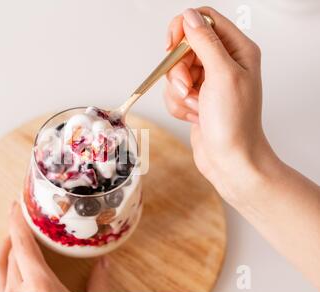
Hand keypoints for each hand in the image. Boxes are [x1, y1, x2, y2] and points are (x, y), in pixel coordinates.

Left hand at [0, 201, 108, 291]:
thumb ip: (99, 283)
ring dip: (3, 251)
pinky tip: (9, 270)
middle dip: (14, 234)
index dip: (17, 222)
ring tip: (12, 242)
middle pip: (9, 254)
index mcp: (39, 287)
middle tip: (22, 222)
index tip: (15, 206)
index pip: (22, 245)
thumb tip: (105, 262)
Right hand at [164, 7, 274, 205]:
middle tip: (188, 87)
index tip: (171, 46)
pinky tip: (193, 116)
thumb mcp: (222, 75)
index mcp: (238, 50)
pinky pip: (173, 92)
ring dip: (179, 92)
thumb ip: (204, 42)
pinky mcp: (196, 98)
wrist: (230, 159)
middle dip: (179, 70)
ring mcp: (208, 82)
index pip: (205, 20)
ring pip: (175, 72)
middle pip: (184, 48)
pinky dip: (178, 105)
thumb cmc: (234, 123)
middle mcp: (223, 63)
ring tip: (195, 106)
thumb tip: (189, 16)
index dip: (184, 29)